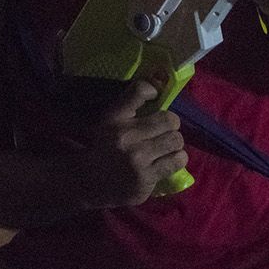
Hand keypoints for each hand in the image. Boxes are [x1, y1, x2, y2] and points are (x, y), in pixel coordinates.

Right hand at [79, 81, 186, 209]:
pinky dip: (177, 159)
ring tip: (166, 148)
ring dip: (174, 144)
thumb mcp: (110, 122)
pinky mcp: (146, 177)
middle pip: (169, 119)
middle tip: (164, 131)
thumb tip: (158, 85)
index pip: (139, 91)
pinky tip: (168, 161)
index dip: (152, 90)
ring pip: (176, 140)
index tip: (154, 96)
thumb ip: (131, 105)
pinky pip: (177, 161)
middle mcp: (125, 136)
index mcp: (114, 118)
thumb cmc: (105, 148)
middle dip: (170, 125)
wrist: (91, 183)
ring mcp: (137, 158)